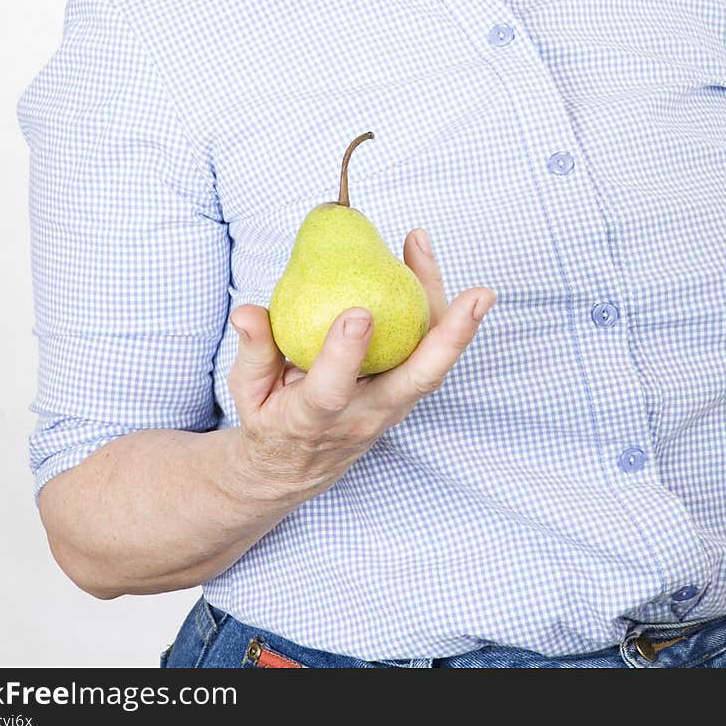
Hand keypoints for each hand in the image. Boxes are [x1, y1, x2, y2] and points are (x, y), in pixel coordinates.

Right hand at [226, 229, 496, 502]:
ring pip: (430, 363)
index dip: (345, 354)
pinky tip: (422, 261)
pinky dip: (435, 312)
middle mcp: (364, 416)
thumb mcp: (247, 393)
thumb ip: (252, 352)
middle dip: (452, 339)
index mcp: (315, 419)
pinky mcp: (403, 394)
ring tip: (442, 256)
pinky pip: (426, 353)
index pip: (333, 391)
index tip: (357, 313)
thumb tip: (247, 313)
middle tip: (479, 295)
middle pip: (417, 381)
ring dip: (452, 317)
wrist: (293, 468)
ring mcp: (390, 408)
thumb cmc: (270, 420)